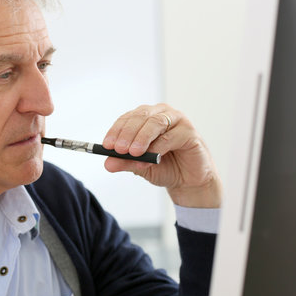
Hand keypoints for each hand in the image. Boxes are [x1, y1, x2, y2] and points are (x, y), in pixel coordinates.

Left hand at [102, 103, 221, 207]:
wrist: (187, 181)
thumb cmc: (164, 167)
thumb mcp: (139, 167)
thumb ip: (125, 163)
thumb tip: (108, 163)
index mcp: (145, 118)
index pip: (127, 119)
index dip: (116, 131)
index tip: (106, 145)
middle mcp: (160, 114)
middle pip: (140, 117)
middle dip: (127, 134)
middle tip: (119, 149)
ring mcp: (176, 120)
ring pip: (155, 123)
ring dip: (142, 138)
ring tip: (133, 153)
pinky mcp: (189, 132)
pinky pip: (171, 136)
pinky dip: (159, 147)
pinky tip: (152, 157)